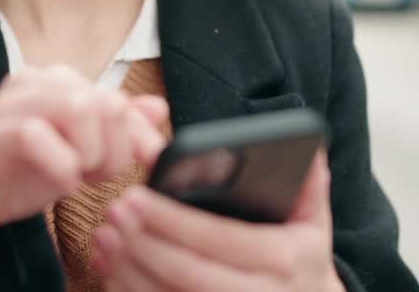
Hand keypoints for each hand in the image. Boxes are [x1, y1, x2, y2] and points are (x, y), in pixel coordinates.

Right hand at [0, 65, 169, 265]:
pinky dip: (60, 166)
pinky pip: (39, 136)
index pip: (119, 99)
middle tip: (96, 176)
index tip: (143, 163)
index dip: (141, 135)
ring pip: (78, 108)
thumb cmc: (20, 175)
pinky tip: (58, 183)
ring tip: (76, 177)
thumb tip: (159, 107)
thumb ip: (118, 131)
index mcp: (59, 82)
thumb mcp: (81, 156)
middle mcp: (36, 81)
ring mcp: (10, 102)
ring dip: (89, 155)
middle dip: (115, 150)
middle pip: (106, 102)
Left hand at [94, 149, 344, 291]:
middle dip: (144, 243)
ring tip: (104, 237)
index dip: (173, 219)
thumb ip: (308, 185)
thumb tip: (308, 145)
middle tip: (114, 212)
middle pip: (188, 273)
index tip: (136, 196)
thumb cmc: (304, 265)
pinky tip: (110, 269)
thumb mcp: (314, 226)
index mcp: (282, 259)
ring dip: (130, 270)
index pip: (219, 238)